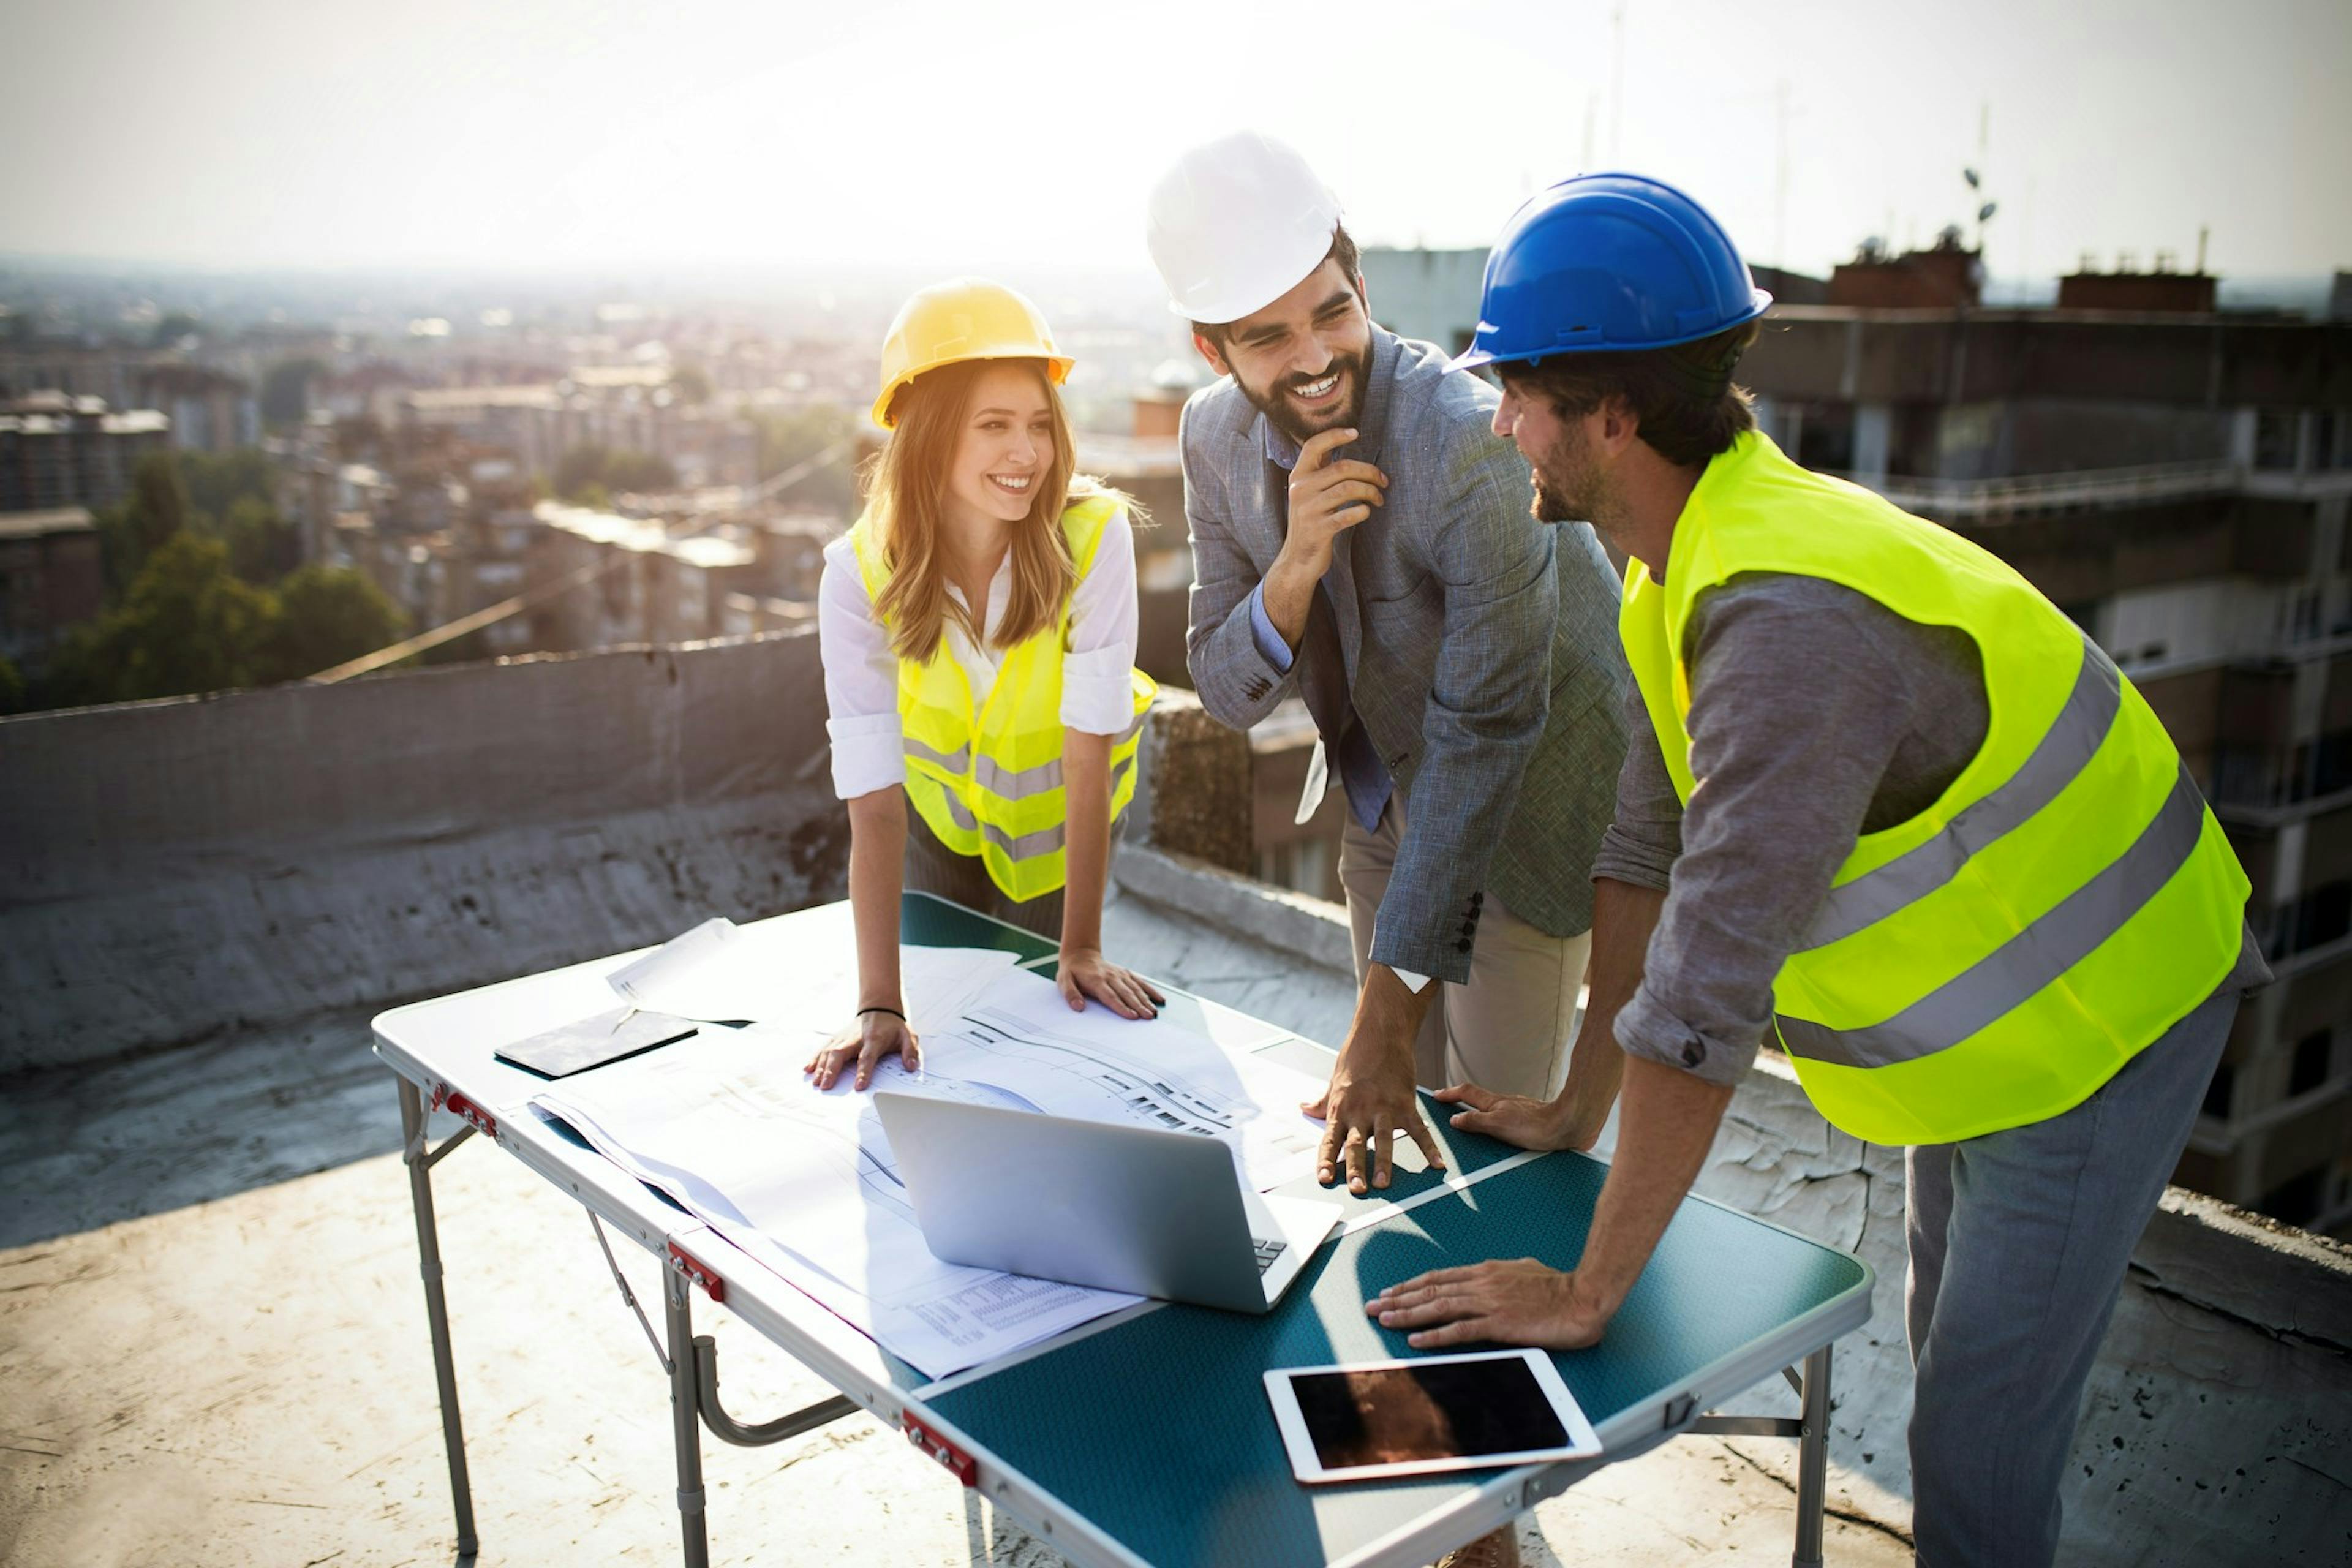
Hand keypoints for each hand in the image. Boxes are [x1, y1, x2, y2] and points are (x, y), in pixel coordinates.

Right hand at [805, 1010, 917, 1090]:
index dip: (863, 1072)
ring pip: (829, 1051)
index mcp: (874, 1039)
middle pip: (840, 1053)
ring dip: (821, 1067)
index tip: (858, 1086)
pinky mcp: (837, 1037)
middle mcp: (855, 1038)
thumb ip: (910, 1051)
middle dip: (832, 1070)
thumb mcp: (907, 1036)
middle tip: (825, 1086)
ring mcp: (844, 1037)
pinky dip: (815, 1058)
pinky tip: (808, 1069)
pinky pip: (824, 1048)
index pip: (867, 1057)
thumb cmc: (892, 1025)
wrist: (879, 1007)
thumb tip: (912, 1066)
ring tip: (816, 1083)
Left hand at [1057, 948, 1165, 1019]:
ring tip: (1154, 1012)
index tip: (1131, 1016)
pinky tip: (1160, 999)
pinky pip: (1140, 982)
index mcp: (1096, 980)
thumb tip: (1078, 1006)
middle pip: (1126, 993)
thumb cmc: (1072, 972)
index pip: (1110, 996)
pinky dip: (1150, 990)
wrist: (1081, 954)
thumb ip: (1070, 994)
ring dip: (1146, 1000)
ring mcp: (1120, 974)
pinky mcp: (1126, 973)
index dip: (1121, 1007)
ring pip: (1135, 988)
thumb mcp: (1064, 981)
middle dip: (1138, 1006)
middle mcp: (1111, 976)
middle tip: (1148, 1017)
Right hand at [1274, 427, 1386, 581]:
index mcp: (1298, 476)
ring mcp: (1308, 510)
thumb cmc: (1311, 522)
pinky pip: (1347, 515)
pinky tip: (1367, 512)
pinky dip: (1363, 511)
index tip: (1355, 433)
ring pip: (1349, 488)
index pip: (1313, 446)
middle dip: (1369, 471)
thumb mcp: (1308, 494)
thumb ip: (1320, 473)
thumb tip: (1348, 450)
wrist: (1297, 560)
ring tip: (1379, 499)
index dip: (1334, 435)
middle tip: (1383, 481)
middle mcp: (1300, 489)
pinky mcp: (1318, 529)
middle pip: (1342, 467)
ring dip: (1371, 492)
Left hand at [1306, 1022, 1444, 1194]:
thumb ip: (1322, 1101)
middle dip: (1355, 1169)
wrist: (1382, 1034)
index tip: (1324, 1179)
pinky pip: (1419, 1130)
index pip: (1330, 1140)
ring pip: (1383, 1140)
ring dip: (1384, 1163)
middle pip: (1355, 1145)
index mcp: (1341, 1108)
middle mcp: (1361, 1111)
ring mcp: (1385, 1108)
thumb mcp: (1334, 1081)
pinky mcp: (1406, 1104)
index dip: (1327, 1161)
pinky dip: (1429, 1148)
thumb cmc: (1357, 1056)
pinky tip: (1437, 1164)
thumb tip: (1305, 1107)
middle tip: (1357, 1189)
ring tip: (1384, 1184)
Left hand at [1366, 1259, 1616, 1350]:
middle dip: (1398, 1299)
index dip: (1411, 1286)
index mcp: (1487, 1272)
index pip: (1439, 1279)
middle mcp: (1481, 1284)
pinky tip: (1415, 1339)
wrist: (1582, 1297)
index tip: (1391, 1292)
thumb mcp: (1526, 1271)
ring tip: (1383, 1320)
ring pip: (1438, 1307)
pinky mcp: (1499, 1324)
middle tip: (1372, 1306)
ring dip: (1407, 1314)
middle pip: (1430, 1291)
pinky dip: (1434, 1334)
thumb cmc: (1559, 1287)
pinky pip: (1459, 1330)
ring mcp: (1489, 1303)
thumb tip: (1498, 1274)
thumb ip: (1506, 1274)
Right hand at [1432, 1082, 1607, 1152]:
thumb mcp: (1499, 1125)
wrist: (1570, 1127)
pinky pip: (1507, 1122)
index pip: (1466, 1093)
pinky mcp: (1531, 1124)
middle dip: (1462, 1102)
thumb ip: (1476, 1122)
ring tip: (1470, 1125)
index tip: (1436, 1096)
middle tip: (1449, 1107)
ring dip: (1479, 1115)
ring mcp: (1518, 1113)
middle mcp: (1505, 1105)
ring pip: (1493, 1111)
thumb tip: (1455, 1119)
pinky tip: (1500, 1138)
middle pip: (1479, 1100)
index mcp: (1495, 1104)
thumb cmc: (1537, 1127)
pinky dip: (1496, 1125)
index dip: (1450, 1094)